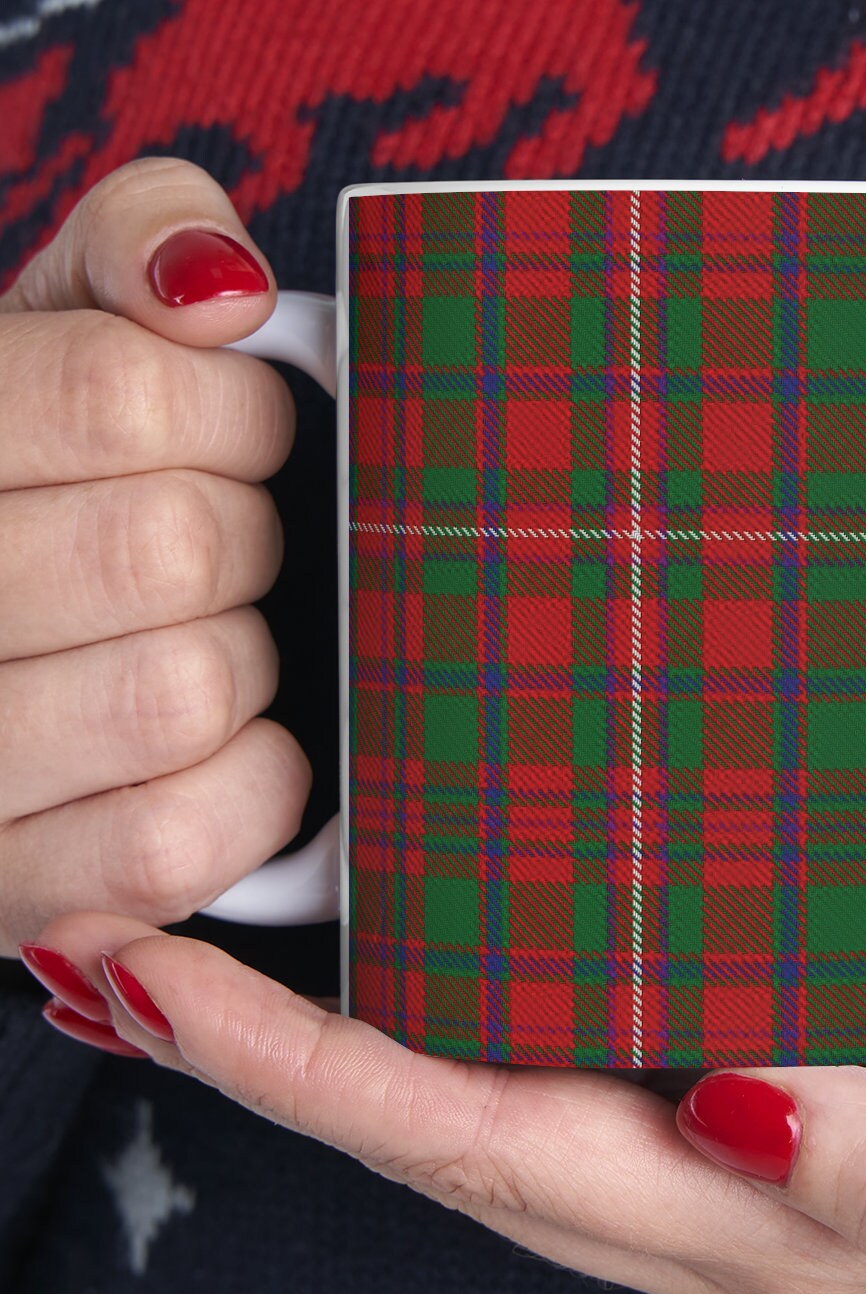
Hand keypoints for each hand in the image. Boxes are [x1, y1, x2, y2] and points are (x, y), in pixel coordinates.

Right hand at [0, 157, 309, 959]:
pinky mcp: (13, 885)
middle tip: (223, 546)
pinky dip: (251, 785)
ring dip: (242, 660)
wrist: (12, 645)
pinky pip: (184, 836)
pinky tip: (228, 741)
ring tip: (205, 640)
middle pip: (170, 547)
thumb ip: (136, 245)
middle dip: (242, 537)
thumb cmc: (55, 472)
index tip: (242, 436)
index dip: (235, 415)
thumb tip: (222, 287)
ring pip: (183, 690)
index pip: (122, 397)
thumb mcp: (67, 320)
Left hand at [32, 867, 865, 1293]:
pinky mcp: (795, 1023)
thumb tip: (742, 1123)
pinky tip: (438, 908)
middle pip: (448, 1109)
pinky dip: (478, 964)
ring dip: (348, 1009)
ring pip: (502, 1062)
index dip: (304, 1072)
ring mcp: (752, 1108)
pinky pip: (589, 1006)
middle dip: (264, 1040)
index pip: (485, 1141)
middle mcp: (730, 1175)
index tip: (148, 972)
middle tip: (110, 929)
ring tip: (211, 920)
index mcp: (774, 1223)